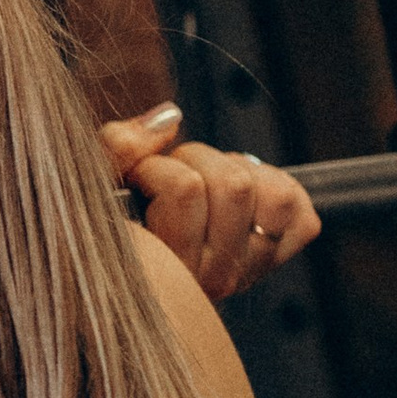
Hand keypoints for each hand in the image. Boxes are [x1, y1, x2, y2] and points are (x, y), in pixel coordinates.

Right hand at [98, 101, 319, 302]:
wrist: (139, 270)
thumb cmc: (113, 223)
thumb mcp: (96, 185)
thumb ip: (118, 149)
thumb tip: (169, 118)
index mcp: (165, 268)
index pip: (185, 188)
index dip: (155, 168)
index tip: (138, 184)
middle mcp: (213, 279)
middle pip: (234, 185)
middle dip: (198, 162)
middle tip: (173, 179)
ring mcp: (248, 271)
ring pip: (275, 195)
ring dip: (238, 174)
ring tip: (207, 184)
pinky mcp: (277, 258)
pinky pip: (300, 211)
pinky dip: (272, 189)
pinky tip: (239, 199)